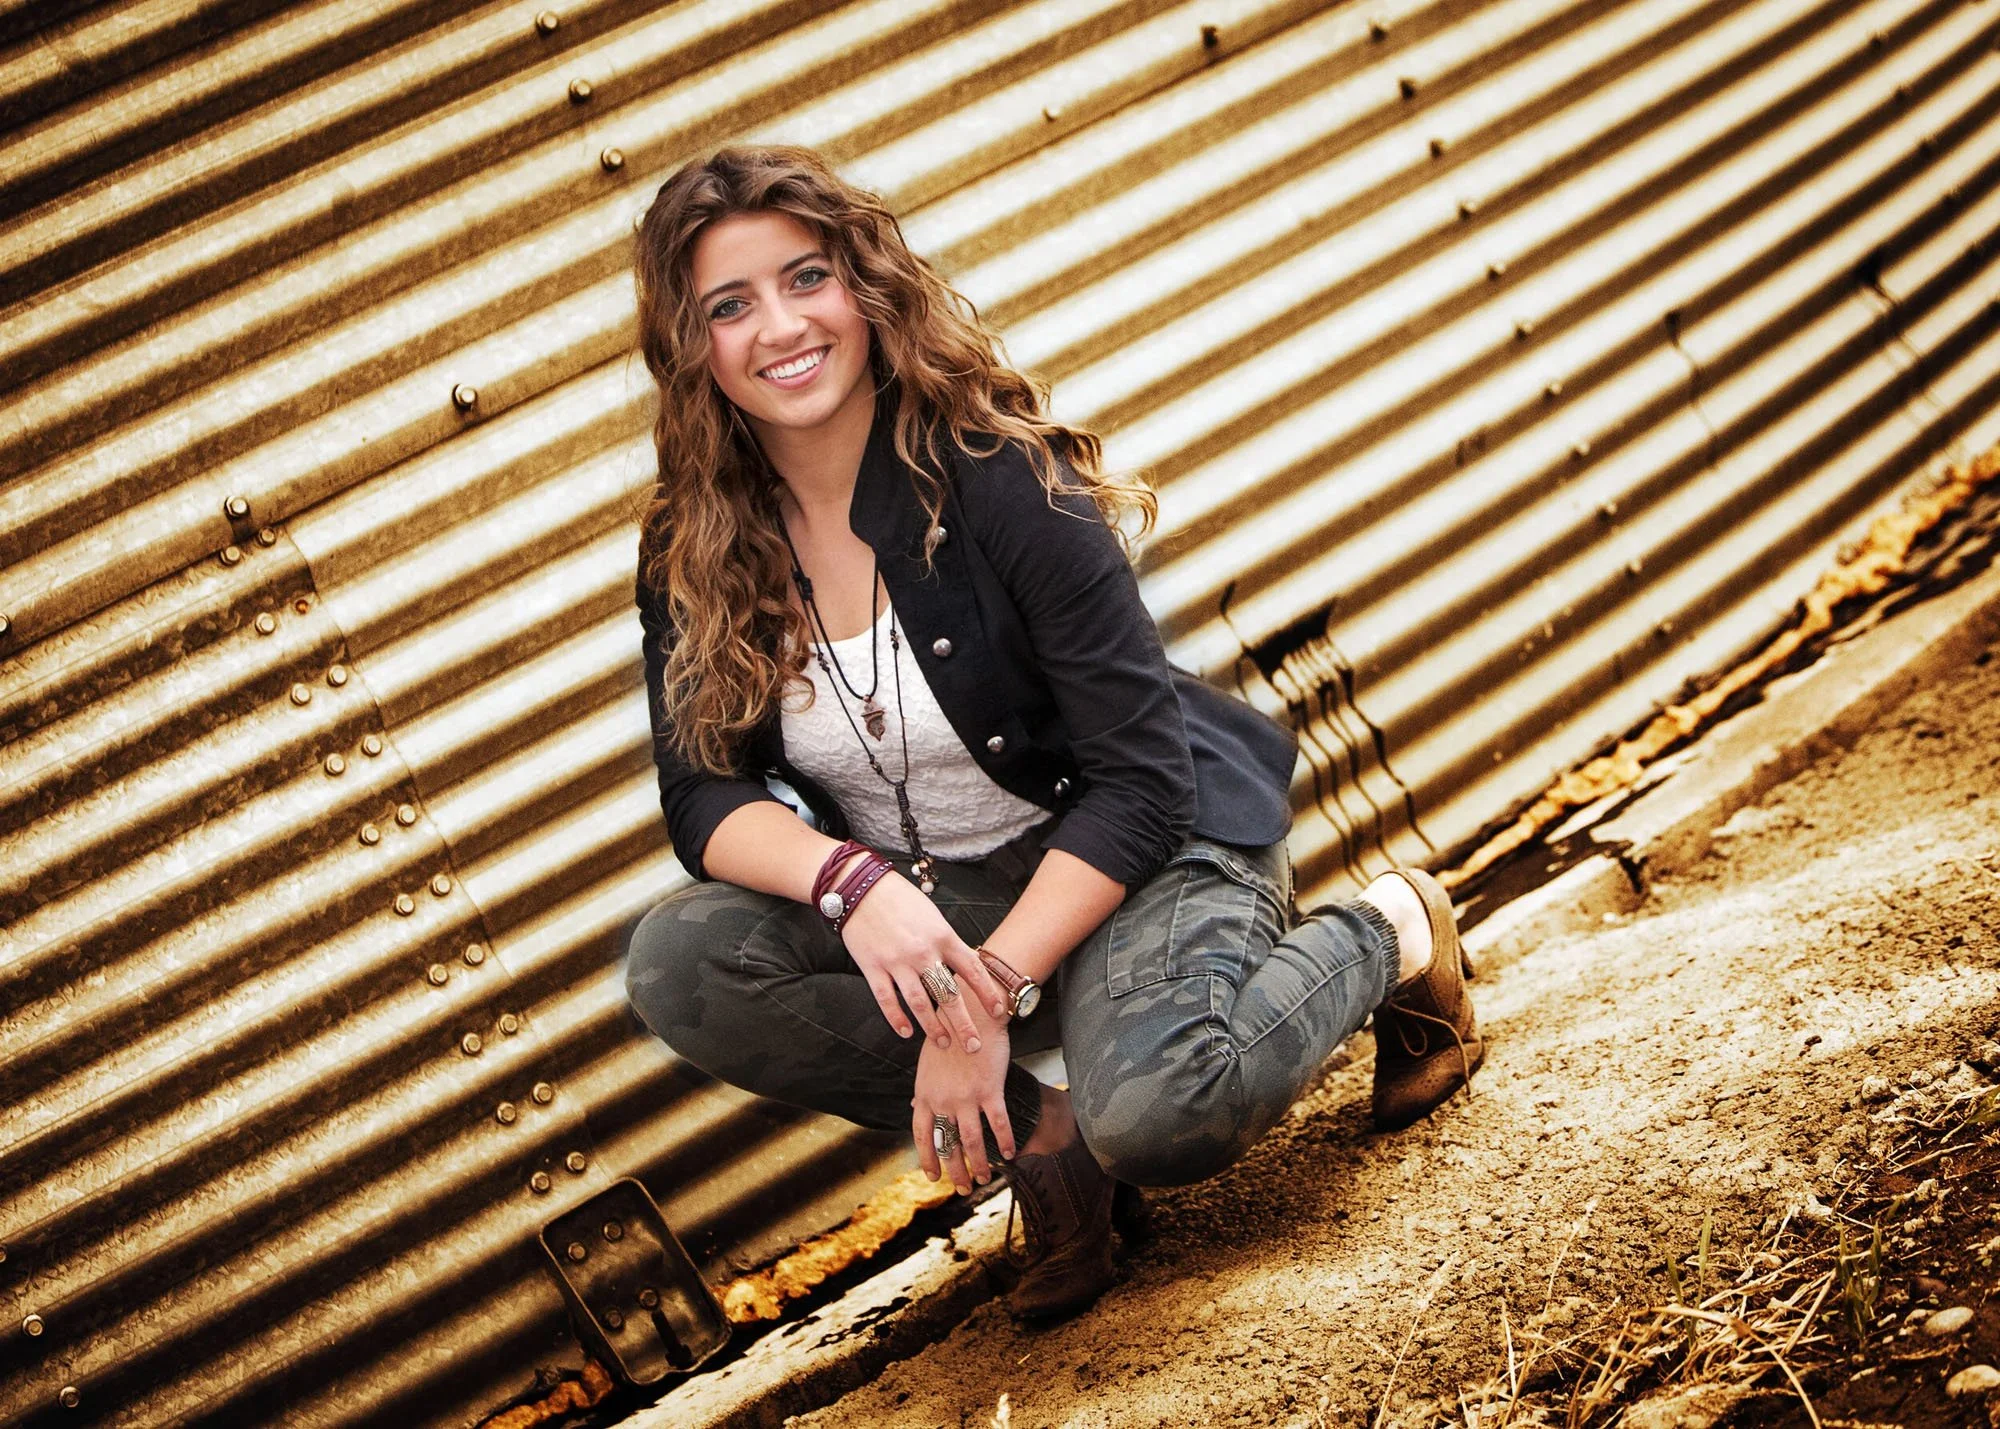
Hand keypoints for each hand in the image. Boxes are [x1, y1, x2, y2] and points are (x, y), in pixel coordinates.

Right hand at [838, 867, 1009, 1049]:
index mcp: (942, 936)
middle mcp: (923, 952)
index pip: (972, 970)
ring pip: (920, 1004)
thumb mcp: (932, 915)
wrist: (860, 886)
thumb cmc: (899, 898)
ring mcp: (897, 962)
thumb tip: (962, 963)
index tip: (999, 1012)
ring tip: (943, 1043)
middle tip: (974, 1046)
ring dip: (933, 1028)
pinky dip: (897, 1019)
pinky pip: (887, 1000)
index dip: (987, 994)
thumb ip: (946, 941)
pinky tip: (906, 1032)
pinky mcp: (873, 968)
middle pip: (949, 995)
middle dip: (964, 1024)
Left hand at [912, 1000, 1014, 1192]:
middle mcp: (942, 1101)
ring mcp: (966, 1097)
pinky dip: (1005, 1142)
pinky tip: (1010, 1154)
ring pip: (972, 1142)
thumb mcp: (927, 1064)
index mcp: (925, 1095)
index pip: (922, 1136)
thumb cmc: (948, 1034)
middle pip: (947, 1145)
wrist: (971, 1011)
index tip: (932, 1176)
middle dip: (956, 1171)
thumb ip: (924, 1091)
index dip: (928, 1158)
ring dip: (980, 1165)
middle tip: (963, 1188)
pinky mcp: (990, 1090)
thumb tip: (914, 1109)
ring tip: (986, 1178)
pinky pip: (998, 1124)